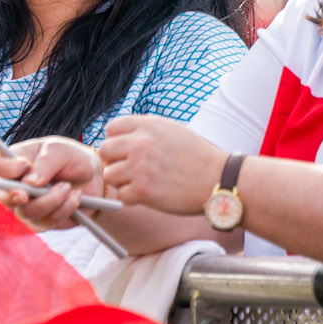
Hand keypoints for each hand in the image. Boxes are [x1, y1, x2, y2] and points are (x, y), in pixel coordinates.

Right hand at [0, 136, 100, 229]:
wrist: (91, 177)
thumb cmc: (69, 158)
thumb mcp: (59, 150)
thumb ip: (45, 163)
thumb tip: (30, 182)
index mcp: (12, 162)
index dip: (3, 168)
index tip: (25, 165)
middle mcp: (13, 186)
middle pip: (2, 196)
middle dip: (20, 195)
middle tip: (34, 190)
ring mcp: (25, 207)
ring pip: (27, 212)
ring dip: (52, 199)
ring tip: (68, 187)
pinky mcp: (40, 222)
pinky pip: (46, 222)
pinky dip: (64, 209)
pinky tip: (74, 198)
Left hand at [99, 115, 227, 215]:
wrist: (217, 180)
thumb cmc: (197, 157)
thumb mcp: (171, 131)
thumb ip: (144, 131)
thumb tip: (118, 139)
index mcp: (148, 125)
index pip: (111, 128)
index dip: (115, 141)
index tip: (125, 152)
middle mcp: (141, 143)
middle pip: (105, 151)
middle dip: (114, 161)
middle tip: (129, 170)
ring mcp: (140, 166)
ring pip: (109, 174)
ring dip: (122, 181)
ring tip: (140, 183)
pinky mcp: (143, 190)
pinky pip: (120, 195)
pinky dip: (131, 198)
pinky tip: (147, 195)